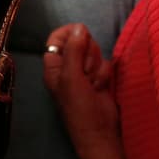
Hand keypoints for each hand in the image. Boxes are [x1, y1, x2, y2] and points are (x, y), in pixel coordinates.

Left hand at [42, 24, 121, 158]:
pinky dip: (104, 74)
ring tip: (92, 83)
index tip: (81, 33)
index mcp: (54, 66)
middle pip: (79, 43)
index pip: (57, 39)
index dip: (69, 33)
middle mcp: (68, 67)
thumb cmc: (79, 107)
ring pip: (94, 53)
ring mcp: (84, 72)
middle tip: (85, 71)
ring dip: (96, 67)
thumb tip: (79, 27)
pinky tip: (101, 87)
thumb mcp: (72, 77)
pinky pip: (105, 64)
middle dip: (86, 54)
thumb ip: (74, 50)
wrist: (99, 131)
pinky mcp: (99, 78)